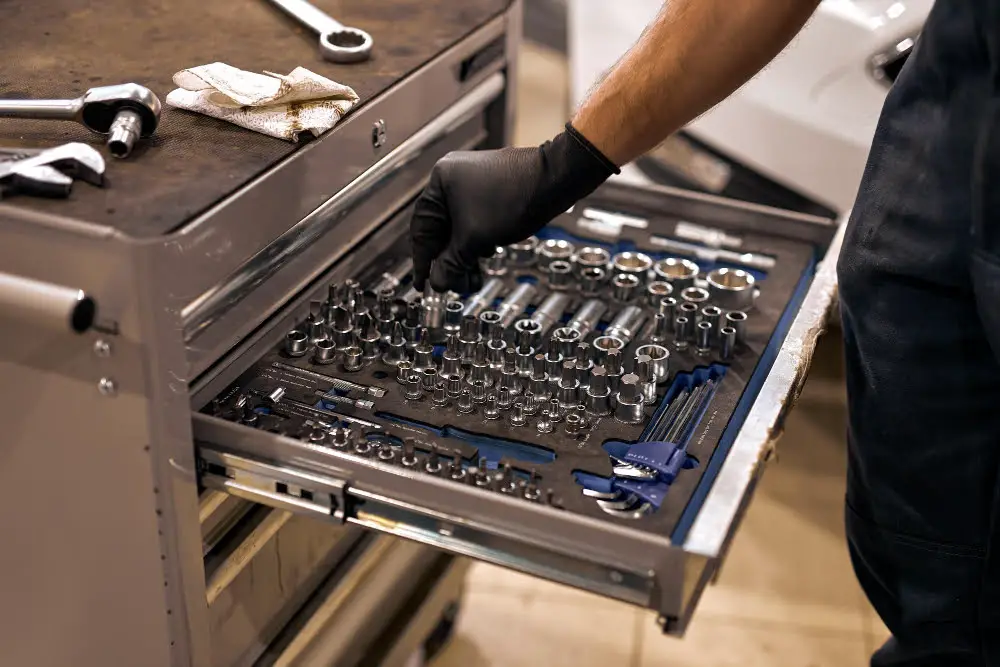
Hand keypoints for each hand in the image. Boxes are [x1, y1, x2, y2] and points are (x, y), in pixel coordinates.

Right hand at [410, 123, 618, 292]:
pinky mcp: (491, 190)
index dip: (422, 259)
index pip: (422, 227)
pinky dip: (476, 242)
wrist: (554, 181)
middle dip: (448, 261)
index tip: (423, 281)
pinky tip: (482, 260)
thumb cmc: (514, 199)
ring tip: (469, 280)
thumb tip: (438, 281)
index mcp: (440, 181)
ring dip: (464, 256)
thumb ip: (452, 263)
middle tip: (450, 285)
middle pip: (441, 229)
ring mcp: (473, 182)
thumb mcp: (475, 239)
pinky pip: (474, 221)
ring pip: (460, 227)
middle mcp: (453, 178)